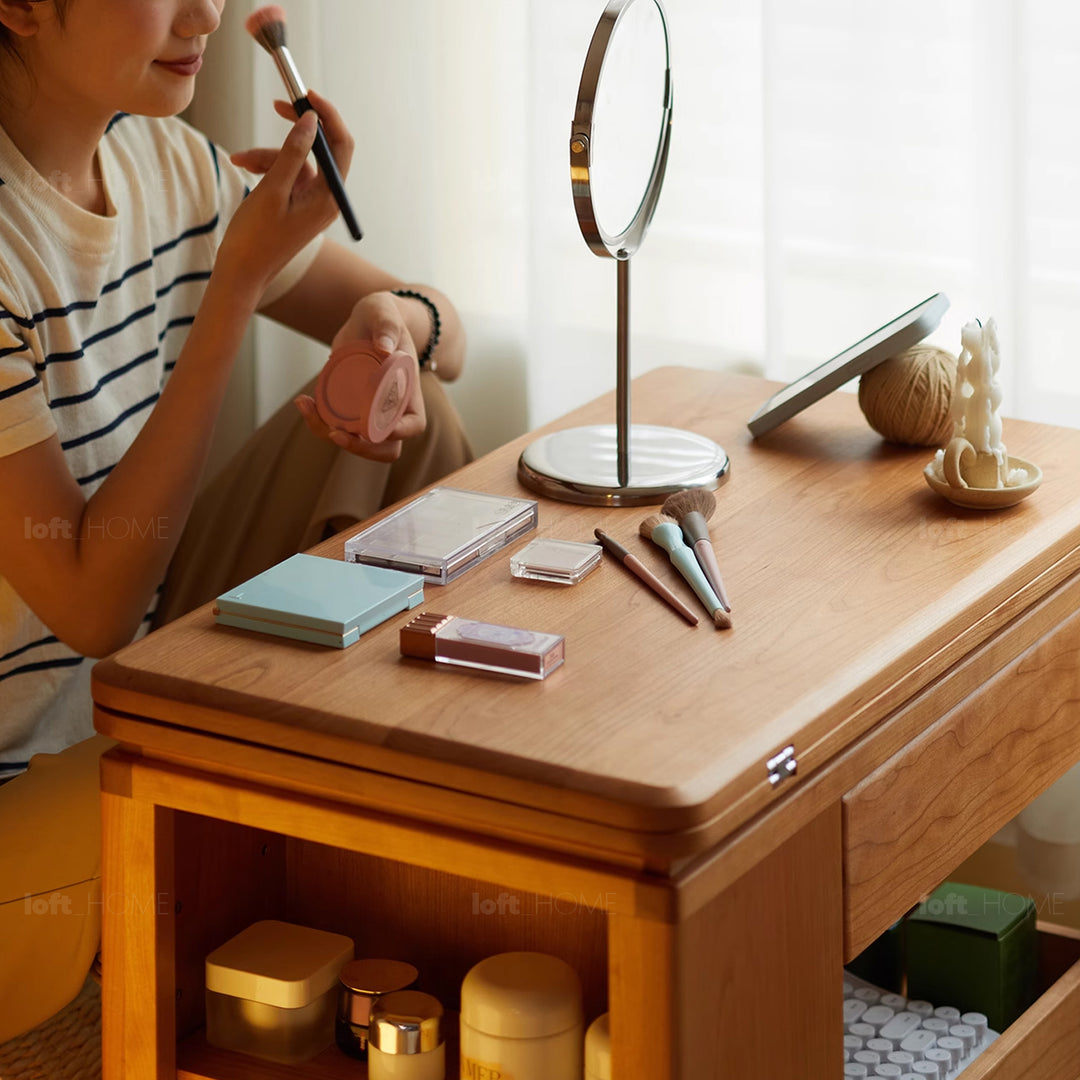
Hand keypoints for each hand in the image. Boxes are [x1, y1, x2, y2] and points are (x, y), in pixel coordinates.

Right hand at [219, 90, 354, 294]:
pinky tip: (242, 166)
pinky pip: (286, 173)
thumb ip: (293, 152)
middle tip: (278, 104)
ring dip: (267, 154)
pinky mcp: (296, 203)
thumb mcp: (273, 189)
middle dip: (296, 129)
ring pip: (295, 160)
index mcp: (329, 198)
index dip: (328, 116)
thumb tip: (311, 120)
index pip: (342, 146)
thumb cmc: (256, 238)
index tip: (307, 95)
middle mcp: (326, 199)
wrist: (242, 272)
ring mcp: (311, 201)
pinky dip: (265, 167)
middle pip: (321, 149)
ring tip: (240, 160)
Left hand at [295, 292, 427, 462]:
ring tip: (305, 404)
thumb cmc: (382, 316)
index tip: (372, 425)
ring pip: (356, 442)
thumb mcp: (384, 312)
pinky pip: (335, 426)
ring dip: (328, 432)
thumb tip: (384, 348)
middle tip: (335, 432)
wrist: (367, 321)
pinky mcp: (350, 409)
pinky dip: (317, 420)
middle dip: (360, 448)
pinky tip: (303, 400)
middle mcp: (392, 410)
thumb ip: (387, 324)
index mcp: (409, 393)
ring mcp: (370, 413)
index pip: (412, 425)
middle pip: (385, 448)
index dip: (396, 432)